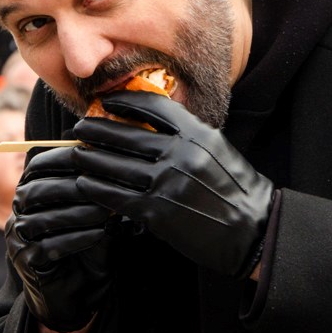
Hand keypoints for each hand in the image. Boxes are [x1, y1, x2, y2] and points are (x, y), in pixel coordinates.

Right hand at [8, 145, 114, 332]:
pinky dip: (76, 239)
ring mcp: (17, 241)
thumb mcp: (91, 216)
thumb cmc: (86, 250)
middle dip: (70, 187)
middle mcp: (16, 216)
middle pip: (34, 192)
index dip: (60, 159)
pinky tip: (100, 235)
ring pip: (41, 220)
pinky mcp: (25, 263)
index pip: (35, 169)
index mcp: (28, 198)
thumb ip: (94, 191)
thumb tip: (112, 159)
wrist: (77, 296)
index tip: (92, 156)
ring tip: (106, 213)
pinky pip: (48, 247)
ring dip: (77, 214)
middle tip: (103, 185)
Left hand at [70, 90, 274, 278]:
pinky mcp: (157, 212)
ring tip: (77, 155)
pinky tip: (84, 184)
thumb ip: (187, 134)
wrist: (254, 231)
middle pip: (125, 135)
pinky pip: (115, 196)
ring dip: (89, 159)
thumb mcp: (217, 150)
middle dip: (95, 130)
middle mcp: (181, 154)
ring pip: (114, 165)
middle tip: (78, 129)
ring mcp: (168, 183)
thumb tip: (150, 122)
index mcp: (198, 134)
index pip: (153, 107)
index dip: (124, 101)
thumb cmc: (236, 189)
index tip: (106, 102)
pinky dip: (95, 188)